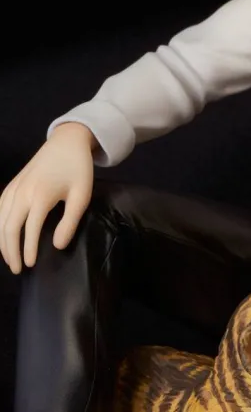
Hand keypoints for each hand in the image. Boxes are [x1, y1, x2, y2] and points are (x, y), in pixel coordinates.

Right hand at [0, 122, 95, 273]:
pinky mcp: (12, 184)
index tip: (31, 265)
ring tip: (10, 259)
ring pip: (0, 219)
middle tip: (17, 269)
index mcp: (41, 195)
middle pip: (8, 227)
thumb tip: (57, 246)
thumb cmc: (78, 169)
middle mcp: (22, 192)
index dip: (28, 249)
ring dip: (2, 241)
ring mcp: (14, 187)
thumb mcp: (81, 195)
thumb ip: (70, 222)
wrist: (66, 142)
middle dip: (11, 251)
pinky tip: (3, 236)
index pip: (30, 229)